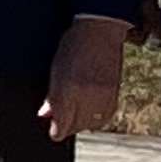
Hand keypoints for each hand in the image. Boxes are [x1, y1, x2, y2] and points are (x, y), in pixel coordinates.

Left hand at [41, 14, 127, 141]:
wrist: (100, 31)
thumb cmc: (73, 45)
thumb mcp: (56, 69)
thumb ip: (51, 96)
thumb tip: (46, 115)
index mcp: (67, 89)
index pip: (61, 126)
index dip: (55, 130)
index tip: (53, 128)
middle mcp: (86, 96)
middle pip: (75, 127)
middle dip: (66, 126)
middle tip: (61, 117)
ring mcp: (103, 96)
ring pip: (90, 125)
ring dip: (81, 122)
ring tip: (75, 111)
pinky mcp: (115, 95)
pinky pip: (104, 118)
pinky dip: (96, 117)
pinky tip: (89, 108)